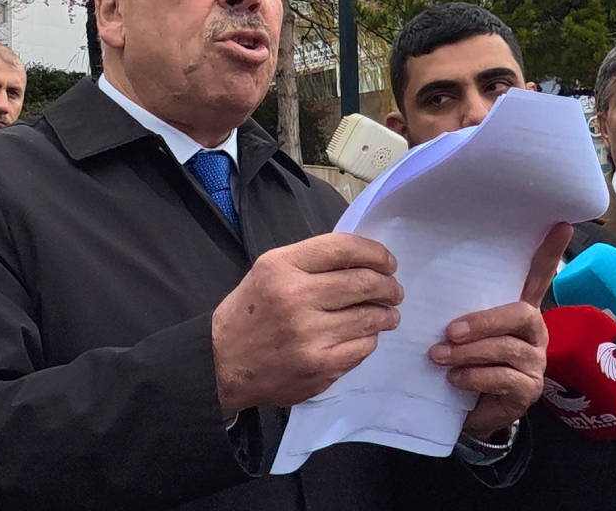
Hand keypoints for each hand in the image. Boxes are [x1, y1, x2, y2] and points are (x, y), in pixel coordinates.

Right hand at [211, 233, 401, 416]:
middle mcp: (295, 297)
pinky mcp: (320, 366)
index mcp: (281, 266)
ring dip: (386, 314)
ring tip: (387, 315)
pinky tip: (363, 336)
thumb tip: (365, 262)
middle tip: (394, 290)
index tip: (388, 262)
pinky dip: (369, 339)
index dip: (375, 253)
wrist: (222, 364)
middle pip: (365, 282)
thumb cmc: (249, 314)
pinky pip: (363, 346)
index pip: (344, 248)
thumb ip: (311, 263)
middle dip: (389, 286)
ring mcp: (309, 334)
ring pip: (370, 317)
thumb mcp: (268, 272)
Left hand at [430, 222, 572, 439]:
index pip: (538, 277)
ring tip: (439, 357)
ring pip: (508, 348)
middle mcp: (533, 332)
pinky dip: (475, 376)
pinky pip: (505, 378)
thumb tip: (423, 281)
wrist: (469, 411)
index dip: (549, 253)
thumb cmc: (465, 361)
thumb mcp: (460, 332)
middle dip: (483, 321)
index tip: (560, 224)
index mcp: (518, 311)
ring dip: (470, 352)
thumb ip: (455, 309)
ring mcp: (535, 362)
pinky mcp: (528, 390)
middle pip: (521, 313)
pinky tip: (455, 379)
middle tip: (449, 331)